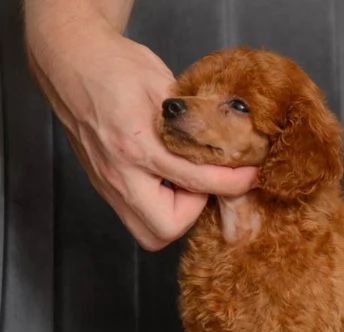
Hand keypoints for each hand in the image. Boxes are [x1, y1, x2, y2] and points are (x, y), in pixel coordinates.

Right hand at [26, 18, 256, 249]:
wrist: (69, 61)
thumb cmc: (114, 65)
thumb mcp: (163, 84)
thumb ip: (193, 121)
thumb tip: (227, 145)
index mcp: (136, 145)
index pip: (194, 181)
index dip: (230, 182)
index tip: (248, 176)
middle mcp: (119, 174)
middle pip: (165, 230)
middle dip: (193, 213)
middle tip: (202, 182)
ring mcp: (108, 185)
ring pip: (149, 233)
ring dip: (176, 216)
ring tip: (184, 183)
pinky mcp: (105, 187)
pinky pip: (137, 217)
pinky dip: (160, 209)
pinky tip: (168, 181)